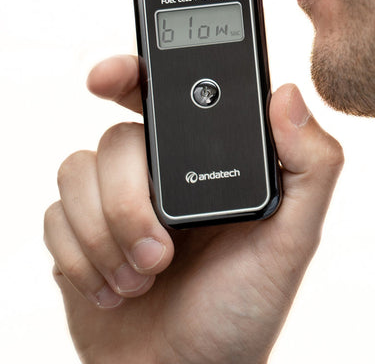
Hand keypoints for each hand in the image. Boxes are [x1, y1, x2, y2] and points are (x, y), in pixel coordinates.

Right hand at [44, 55, 343, 363]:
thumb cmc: (241, 308)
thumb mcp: (292, 239)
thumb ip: (310, 167)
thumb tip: (289, 94)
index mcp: (207, 161)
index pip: (169, 97)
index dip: (134, 75)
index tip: (106, 78)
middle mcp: (160, 172)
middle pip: (118, 137)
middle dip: (127, 195)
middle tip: (159, 249)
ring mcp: (115, 200)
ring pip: (78, 172)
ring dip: (107, 235)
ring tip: (143, 276)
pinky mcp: (79, 229)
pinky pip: (54, 214)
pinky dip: (81, 255)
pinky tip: (114, 286)